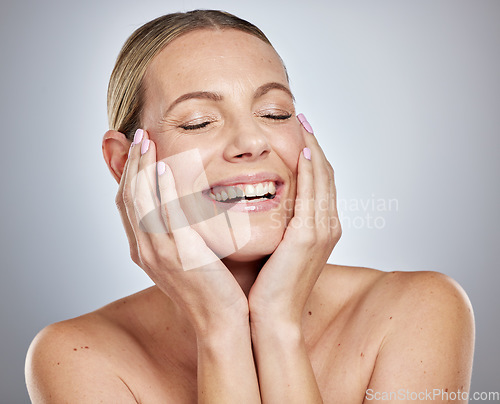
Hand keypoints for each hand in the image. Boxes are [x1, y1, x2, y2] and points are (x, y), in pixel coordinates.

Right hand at [115, 129, 247, 334]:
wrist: (221, 322)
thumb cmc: (213, 289)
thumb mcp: (191, 256)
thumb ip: (182, 230)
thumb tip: (187, 206)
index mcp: (145, 250)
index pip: (129, 204)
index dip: (130, 174)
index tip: (139, 150)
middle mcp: (144, 249)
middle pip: (129, 197)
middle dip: (131, 164)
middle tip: (138, 137)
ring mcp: (157, 252)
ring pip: (140, 200)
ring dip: (142, 167)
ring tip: (146, 141)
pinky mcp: (176, 253)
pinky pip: (162, 212)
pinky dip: (160, 187)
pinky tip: (165, 165)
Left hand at [248, 114, 341, 325]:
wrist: (271, 318)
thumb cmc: (267, 286)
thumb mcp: (273, 247)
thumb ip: (273, 223)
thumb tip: (255, 202)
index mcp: (319, 228)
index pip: (319, 182)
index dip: (312, 155)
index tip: (300, 131)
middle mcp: (327, 225)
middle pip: (325, 174)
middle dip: (315, 144)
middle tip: (303, 118)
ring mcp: (322, 230)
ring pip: (323, 178)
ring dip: (313, 147)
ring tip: (302, 123)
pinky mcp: (310, 236)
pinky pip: (313, 193)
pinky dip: (310, 169)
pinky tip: (302, 149)